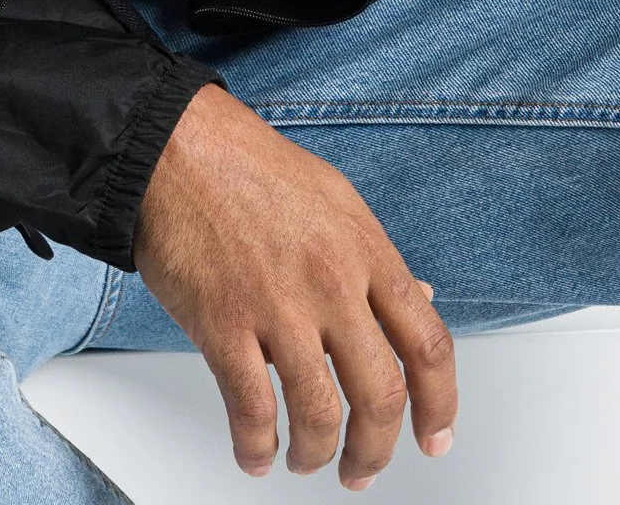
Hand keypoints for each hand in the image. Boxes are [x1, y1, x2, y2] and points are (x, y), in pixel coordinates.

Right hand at [134, 85, 455, 487]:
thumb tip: (421, 301)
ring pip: (319, 415)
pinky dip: (255, 448)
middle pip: (381, 395)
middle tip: (363, 469)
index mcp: (366, 250)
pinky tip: (256, 454)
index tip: (435, 437)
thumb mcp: (337, 200)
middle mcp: (331, 282)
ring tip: (307, 462)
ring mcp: (278, 306)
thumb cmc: (251, 167)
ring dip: (316, 456)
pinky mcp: (223, 324)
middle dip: (375, 451)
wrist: (178, 148)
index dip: (441, 405)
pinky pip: (251, 410)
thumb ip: (377, 258)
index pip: (428, 344)